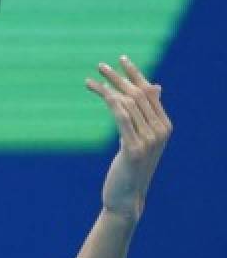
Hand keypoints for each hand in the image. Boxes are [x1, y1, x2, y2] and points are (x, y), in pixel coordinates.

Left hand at [84, 56, 171, 222]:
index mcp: (164, 126)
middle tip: (101, 65)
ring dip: (108, 88)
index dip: (135, 74)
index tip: (122, 60)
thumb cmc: (130, 168)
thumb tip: (155, 87)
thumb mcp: (140, 139)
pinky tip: (99, 92)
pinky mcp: (134, 148)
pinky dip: (110, 101)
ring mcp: (149, 140)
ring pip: (128, 103)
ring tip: (92, 78)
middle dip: (119, 77)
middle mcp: (160, 130)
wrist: (126, 197)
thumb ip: (146, 115)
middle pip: (139, 94)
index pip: (150, 92)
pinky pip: (121, 117)